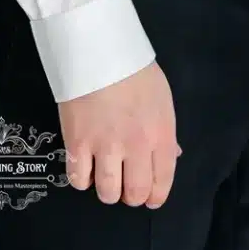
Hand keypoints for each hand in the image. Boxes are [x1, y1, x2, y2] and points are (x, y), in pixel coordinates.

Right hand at [58, 60, 180, 207]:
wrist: (100, 51)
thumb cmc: (136, 70)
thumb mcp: (162, 98)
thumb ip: (166, 132)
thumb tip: (172, 156)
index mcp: (160, 134)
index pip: (162, 182)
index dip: (155, 196)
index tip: (150, 198)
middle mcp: (135, 147)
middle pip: (133, 193)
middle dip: (131, 194)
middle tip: (126, 185)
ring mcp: (104, 148)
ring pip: (107, 193)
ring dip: (107, 189)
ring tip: (105, 175)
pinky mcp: (77, 145)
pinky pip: (78, 180)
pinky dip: (82, 178)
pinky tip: (85, 166)